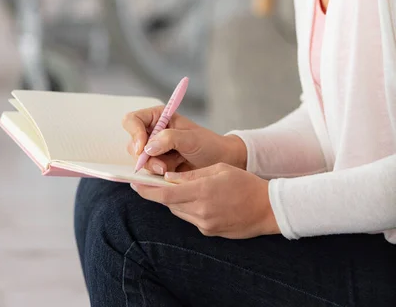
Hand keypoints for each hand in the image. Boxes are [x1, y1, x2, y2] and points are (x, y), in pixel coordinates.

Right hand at [122, 106, 246, 175]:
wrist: (221, 163)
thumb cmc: (209, 145)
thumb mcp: (192, 138)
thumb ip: (169, 139)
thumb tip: (147, 148)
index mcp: (159, 117)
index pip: (133, 120)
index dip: (134, 133)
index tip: (143, 149)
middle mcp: (153, 132)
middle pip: (133, 143)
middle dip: (145, 157)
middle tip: (162, 166)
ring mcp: (154, 150)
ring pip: (139, 160)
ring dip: (152, 168)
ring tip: (170, 170)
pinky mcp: (158, 165)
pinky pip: (147, 172)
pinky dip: (156, 175)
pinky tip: (170, 174)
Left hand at [130, 163, 280, 238]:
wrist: (267, 208)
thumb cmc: (245, 183)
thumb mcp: (218, 169)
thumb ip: (192, 175)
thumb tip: (169, 178)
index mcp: (202, 192)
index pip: (165, 194)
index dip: (147, 190)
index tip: (135, 184)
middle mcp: (201, 211)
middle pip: (169, 203)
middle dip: (160, 193)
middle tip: (152, 182)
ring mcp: (205, 224)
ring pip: (178, 211)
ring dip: (174, 200)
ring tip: (178, 188)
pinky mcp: (210, 232)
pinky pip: (191, 218)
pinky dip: (188, 208)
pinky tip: (198, 198)